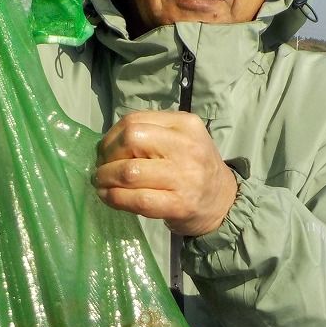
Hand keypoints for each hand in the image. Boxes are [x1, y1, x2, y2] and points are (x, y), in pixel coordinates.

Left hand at [94, 110, 238, 236]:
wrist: (224, 201)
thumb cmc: (195, 168)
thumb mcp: (181, 140)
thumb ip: (151, 135)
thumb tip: (105, 146)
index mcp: (185, 124)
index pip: (135, 121)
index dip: (110, 137)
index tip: (104, 151)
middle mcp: (186, 147)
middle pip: (130, 140)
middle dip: (107, 156)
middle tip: (101, 168)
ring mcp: (184, 177)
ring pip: (129, 172)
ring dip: (105, 178)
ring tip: (101, 183)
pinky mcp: (178, 204)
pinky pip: (137, 199)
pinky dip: (115, 198)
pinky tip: (108, 197)